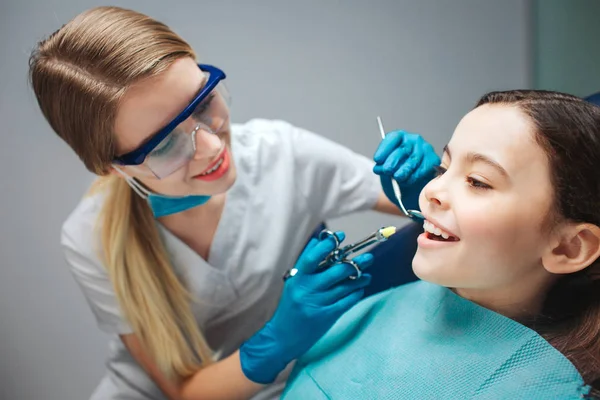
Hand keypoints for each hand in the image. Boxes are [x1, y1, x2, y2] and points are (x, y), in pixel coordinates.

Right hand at [239, 232, 372, 383]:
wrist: (284, 337)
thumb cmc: (290, 306)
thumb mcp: (293, 283)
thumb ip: (306, 263)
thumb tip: (319, 239)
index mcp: (297, 278)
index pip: (311, 257)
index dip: (326, 245)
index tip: (341, 237)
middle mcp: (306, 289)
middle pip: (335, 271)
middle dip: (355, 263)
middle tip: (368, 257)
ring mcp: (317, 303)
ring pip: (345, 286)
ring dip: (360, 278)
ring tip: (367, 273)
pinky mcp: (326, 316)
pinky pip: (347, 301)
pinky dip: (356, 293)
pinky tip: (360, 288)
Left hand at [373, 130, 439, 210]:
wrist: (413, 184)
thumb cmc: (398, 170)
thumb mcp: (387, 166)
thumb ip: (382, 165)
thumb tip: (379, 168)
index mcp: (400, 137)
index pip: (393, 138)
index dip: (384, 149)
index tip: (377, 159)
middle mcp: (414, 140)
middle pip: (403, 149)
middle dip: (393, 161)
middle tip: (387, 171)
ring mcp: (425, 149)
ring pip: (413, 160)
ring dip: (403, 171)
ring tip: (397, 177)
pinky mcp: (433, 160)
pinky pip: (423, 168)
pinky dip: (413, 176)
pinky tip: (407, 181)